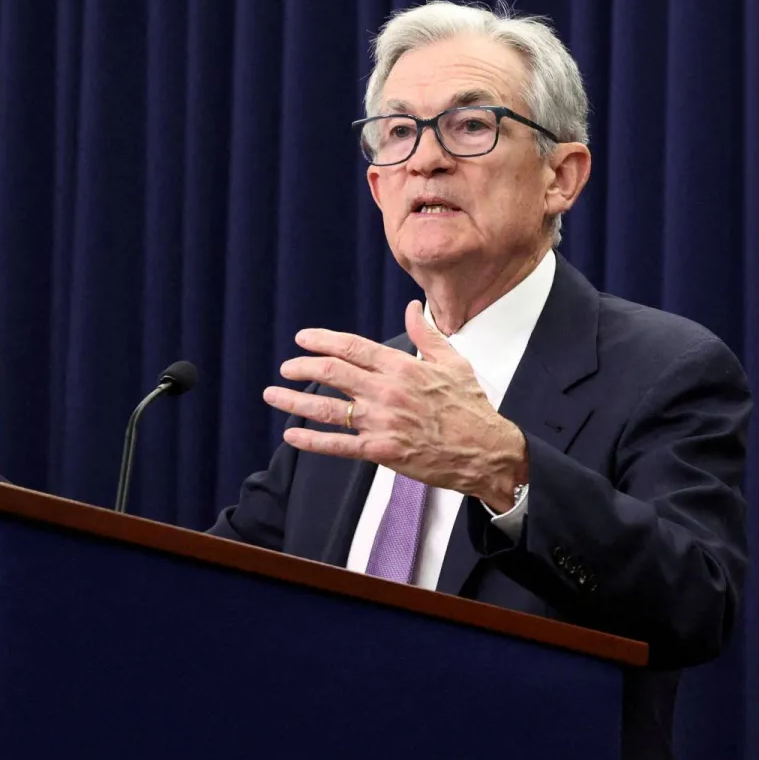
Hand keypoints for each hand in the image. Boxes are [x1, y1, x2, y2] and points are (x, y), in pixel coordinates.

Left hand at [263, 301, 525, 510]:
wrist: (485, 451)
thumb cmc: (470, 406)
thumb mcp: (453, 362)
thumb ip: (427, 334)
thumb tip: (412, 307)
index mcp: (403, 367)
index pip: (353, 347)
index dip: (323, 341)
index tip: (302, 339)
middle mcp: (388, 391)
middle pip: (333, 374)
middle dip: (303, 367)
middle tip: (287, 367)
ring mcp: (383, 423)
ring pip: (329, 409)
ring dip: (295, 401)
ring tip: (273, 395)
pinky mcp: (382, 452)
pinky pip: (339, 446)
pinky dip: (312, 440)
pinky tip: (292, 434)